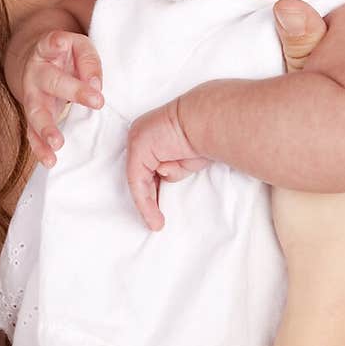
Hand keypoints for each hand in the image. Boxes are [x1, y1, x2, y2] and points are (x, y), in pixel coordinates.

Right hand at [19, 30, 103, 166]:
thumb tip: (95, 87)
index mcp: (46, 49)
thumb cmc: (65, 55)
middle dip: (73, 92)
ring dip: (46, 128)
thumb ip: (89, 63)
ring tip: (57, 144)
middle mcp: (35, 72)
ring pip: (36, 112)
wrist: (39, 64)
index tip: (62, 43)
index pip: (52, 43)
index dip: (56, 43)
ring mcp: (31, 95)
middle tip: (97, 102)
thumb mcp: (80, 47)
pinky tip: (50, 161)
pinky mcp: (32, 115)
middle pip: (51, 81)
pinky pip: (33, 133)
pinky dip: (40, 148)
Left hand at [126, 97, 209, 230]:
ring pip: (137, 179)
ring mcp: (136, 139)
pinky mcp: (138, 148)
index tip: (158, 206)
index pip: (146, 165)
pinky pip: (138, 182)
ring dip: (147, 204)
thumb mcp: (184, 160)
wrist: (207, 122)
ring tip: (156, 224)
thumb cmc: (203, 138)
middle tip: (155, 220)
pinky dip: (145, 203)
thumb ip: (171, 168)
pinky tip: (155, 219)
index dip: (152, 188)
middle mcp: (140, 133)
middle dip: (148, 197)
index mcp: (151, 134)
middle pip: (139, 172)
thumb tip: (162, 174)